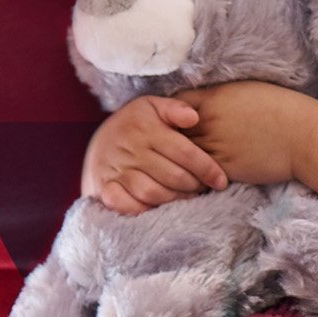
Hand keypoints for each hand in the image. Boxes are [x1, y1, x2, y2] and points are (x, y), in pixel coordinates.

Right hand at [85, 95, 227, 215]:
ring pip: (153, 193)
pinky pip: (127, 205)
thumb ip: (175, 108)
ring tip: (186, 197)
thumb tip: (194, 117)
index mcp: (145, 127)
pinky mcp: (105, 188)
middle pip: (173, 176)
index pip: (185, 152)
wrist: (97, 141)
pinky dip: (145, 210)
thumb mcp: (152, 106)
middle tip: (202, 188)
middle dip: (194, 186)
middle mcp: (130, 149)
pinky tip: (159, 207)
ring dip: (175, 199)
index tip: (221, 181)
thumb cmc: (134, 124)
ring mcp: (116, 170)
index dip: (207, 169)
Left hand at [173, 82, 317, 185]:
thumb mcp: (245, 90)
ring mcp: (215, 146)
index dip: (170, 113)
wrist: (305, 137)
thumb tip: (204, 99)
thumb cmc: (281, 108)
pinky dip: (192, 175)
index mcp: (213, 98)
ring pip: (182, 155)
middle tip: (157, 145)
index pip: (174, 104)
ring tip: (167, 164)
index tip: (168, 120)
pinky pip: (197, 173)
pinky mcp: (225, 169)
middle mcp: (209, 122)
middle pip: (171, 130)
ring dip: (175, 159)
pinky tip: (189, 177)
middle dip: (166, 137)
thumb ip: (219, 95)